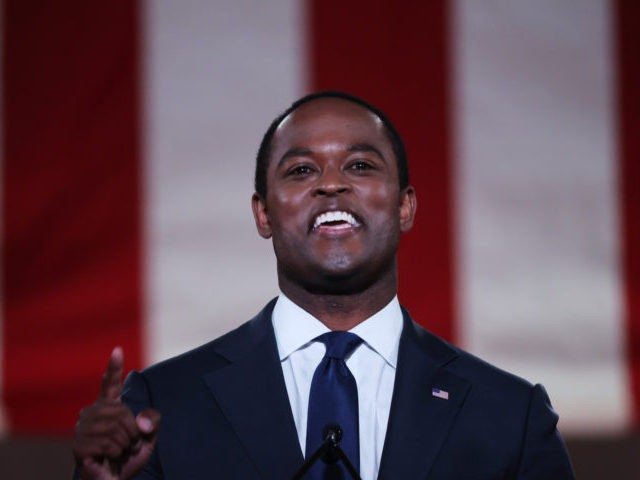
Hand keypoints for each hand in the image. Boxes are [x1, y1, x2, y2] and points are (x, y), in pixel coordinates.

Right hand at [73, 347, 160, 479]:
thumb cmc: (129, 458)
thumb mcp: (149, 438)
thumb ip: (152, 422)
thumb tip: (141, 423)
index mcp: (109, 407)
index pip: (110, 384)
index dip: (114, 368)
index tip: (117, 349)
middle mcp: (92, 413)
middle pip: (121, 411)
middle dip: (132, 431)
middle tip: (128, 444)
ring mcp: (81, 429)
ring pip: (114, 428)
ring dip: (124, 443)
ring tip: (118, 451)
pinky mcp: (78, 446)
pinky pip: (106, 443)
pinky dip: (115, 453)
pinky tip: (109, 458)